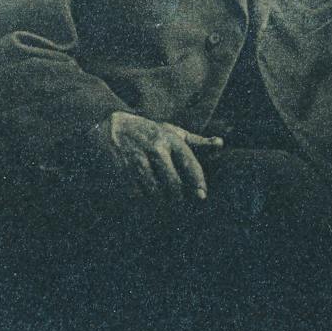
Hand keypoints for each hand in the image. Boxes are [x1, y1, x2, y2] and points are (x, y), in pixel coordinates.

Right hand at [85, 111, 222, 201]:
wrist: (110, 125)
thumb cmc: (148, 131)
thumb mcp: (172, 131)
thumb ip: (197, 141)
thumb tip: (221, 143)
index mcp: (171, 139)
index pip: (189, 164)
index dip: (197, 182)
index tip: (202, 196)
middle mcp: (156, 149)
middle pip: (173, 184)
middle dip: (178, 199)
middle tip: (179, 205)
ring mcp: (138, 159)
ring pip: (155, 192)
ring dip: (160, 203)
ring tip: (163, 205)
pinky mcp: (122, 169)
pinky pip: (136, 194)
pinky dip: (143, 201)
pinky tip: (146, 200)